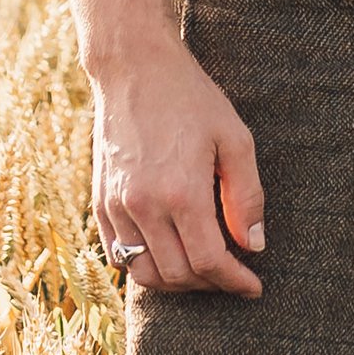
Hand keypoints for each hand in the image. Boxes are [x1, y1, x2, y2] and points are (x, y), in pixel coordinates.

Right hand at [89, 27, 265, 298]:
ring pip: (145, 273)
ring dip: (177, 283)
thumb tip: (252, 245)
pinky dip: (145, 267)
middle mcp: (144, 206)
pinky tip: (169, 255)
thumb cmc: (191, 99)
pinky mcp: (100, 201)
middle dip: (211, 284)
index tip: (253, 286)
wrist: (134, 68)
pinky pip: (119, 255)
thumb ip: (246, 197)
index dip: (235, 281)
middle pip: (179, 274)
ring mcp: (117, 206)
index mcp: (182, 192)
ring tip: (202, 270)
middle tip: (233, 275)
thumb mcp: (235, 139)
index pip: (209, 262)